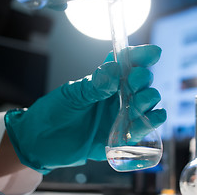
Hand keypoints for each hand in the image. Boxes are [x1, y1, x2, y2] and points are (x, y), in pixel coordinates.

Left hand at [4, 44, 166, 173]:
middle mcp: (117, 96)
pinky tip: (156, 116)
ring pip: (145, 103)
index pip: (126, 64)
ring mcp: (121, 115)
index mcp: (105, 81)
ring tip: (140, 100)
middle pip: (140, 82)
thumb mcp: (71, 95)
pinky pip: (142, 128)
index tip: (153, 53)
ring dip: (148, 99)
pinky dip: (152, 122)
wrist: (41, 143)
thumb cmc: (53, 113)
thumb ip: (94, 85)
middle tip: (135, 80)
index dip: (140, 56)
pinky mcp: (122, 137)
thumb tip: (115, 70)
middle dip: (142, 78)